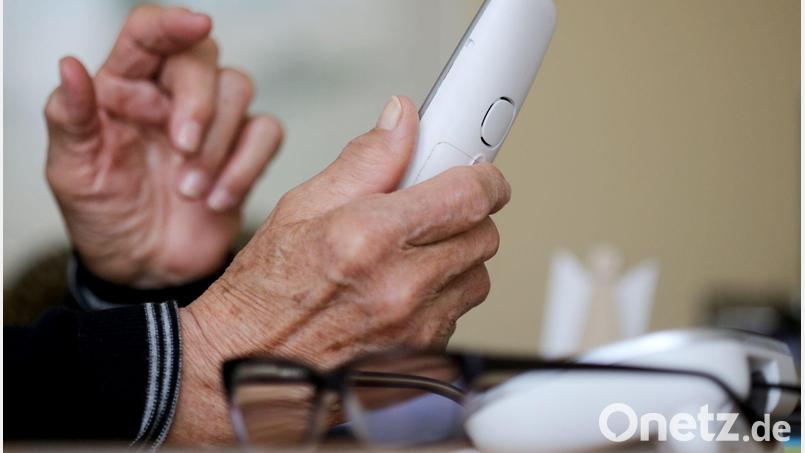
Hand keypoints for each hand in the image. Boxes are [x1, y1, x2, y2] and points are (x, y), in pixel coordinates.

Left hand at [45, 6, 282, 287]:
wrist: (144, 269)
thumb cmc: (105, 216)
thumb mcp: (73, 172)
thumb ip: (70, 118)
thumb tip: (69, 66)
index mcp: (123, 87)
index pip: (148, 34)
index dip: (172, 23)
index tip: (196, 23)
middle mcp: (170, 95)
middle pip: (203, 57)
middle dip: (200, 102)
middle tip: (182, 148)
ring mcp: (212, 122)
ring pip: (239, 89)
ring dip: (219, 144)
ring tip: (189, 191)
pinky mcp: (243, 152)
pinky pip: (266, 133)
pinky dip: (247, 166)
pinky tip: (217, 200)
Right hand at [169, 96, 510, 443]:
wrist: (246, 364)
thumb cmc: (265, 292)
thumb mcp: (301, 206)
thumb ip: (364, 160)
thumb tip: (402, 122)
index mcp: (369, 238)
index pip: (468, 196)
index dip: (484, 179)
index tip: (481, 175)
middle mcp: (400, 288)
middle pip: (484, 236)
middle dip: (465, 217)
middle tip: (432, 212)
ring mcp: (415, 330)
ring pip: (476, 278)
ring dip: (455, 260)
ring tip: (409, 256)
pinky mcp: (421, 358)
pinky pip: (457, 314)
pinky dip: (440, 298)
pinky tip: (400, 293)